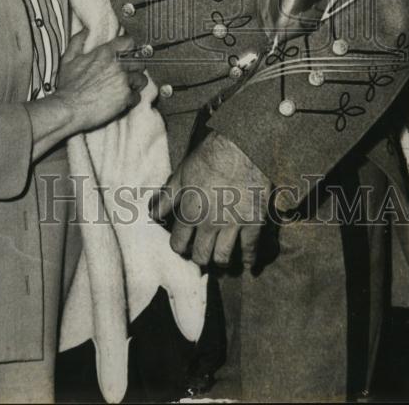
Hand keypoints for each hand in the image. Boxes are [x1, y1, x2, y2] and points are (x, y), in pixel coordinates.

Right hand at [57, 28, 146, 132]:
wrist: (69, 109)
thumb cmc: (68, 86)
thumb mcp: (68, 59)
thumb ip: (78, 41)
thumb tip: (85, 31)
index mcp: (105, 53)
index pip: (128, 42)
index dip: (130, 48)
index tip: (128, 53)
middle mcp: (117, 65)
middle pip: (139, 61)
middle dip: (135, 67)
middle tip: (128, 73)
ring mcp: (123, 81)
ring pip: (141, 79)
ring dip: (135, 84)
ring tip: (127, 88)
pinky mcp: (126, 97)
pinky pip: (137, 96)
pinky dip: (131, 99)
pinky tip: (122, 101)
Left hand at [150, 131, 269, 268]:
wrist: (241, 146)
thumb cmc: (209, 157)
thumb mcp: (182, 174)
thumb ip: (167, 197)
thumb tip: (153, 214)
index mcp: (190, 212)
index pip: (178, 244)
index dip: (180, 247)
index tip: (184, 245)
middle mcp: (209, 223)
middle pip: (200, 256)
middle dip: (199, 256)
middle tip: (202, 252)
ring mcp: (232, 225)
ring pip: (222, 258)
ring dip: (219, 261)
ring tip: (220, 258)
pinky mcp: (254, 222)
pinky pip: (250, 249)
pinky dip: (248, 259)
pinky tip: (246, 263)